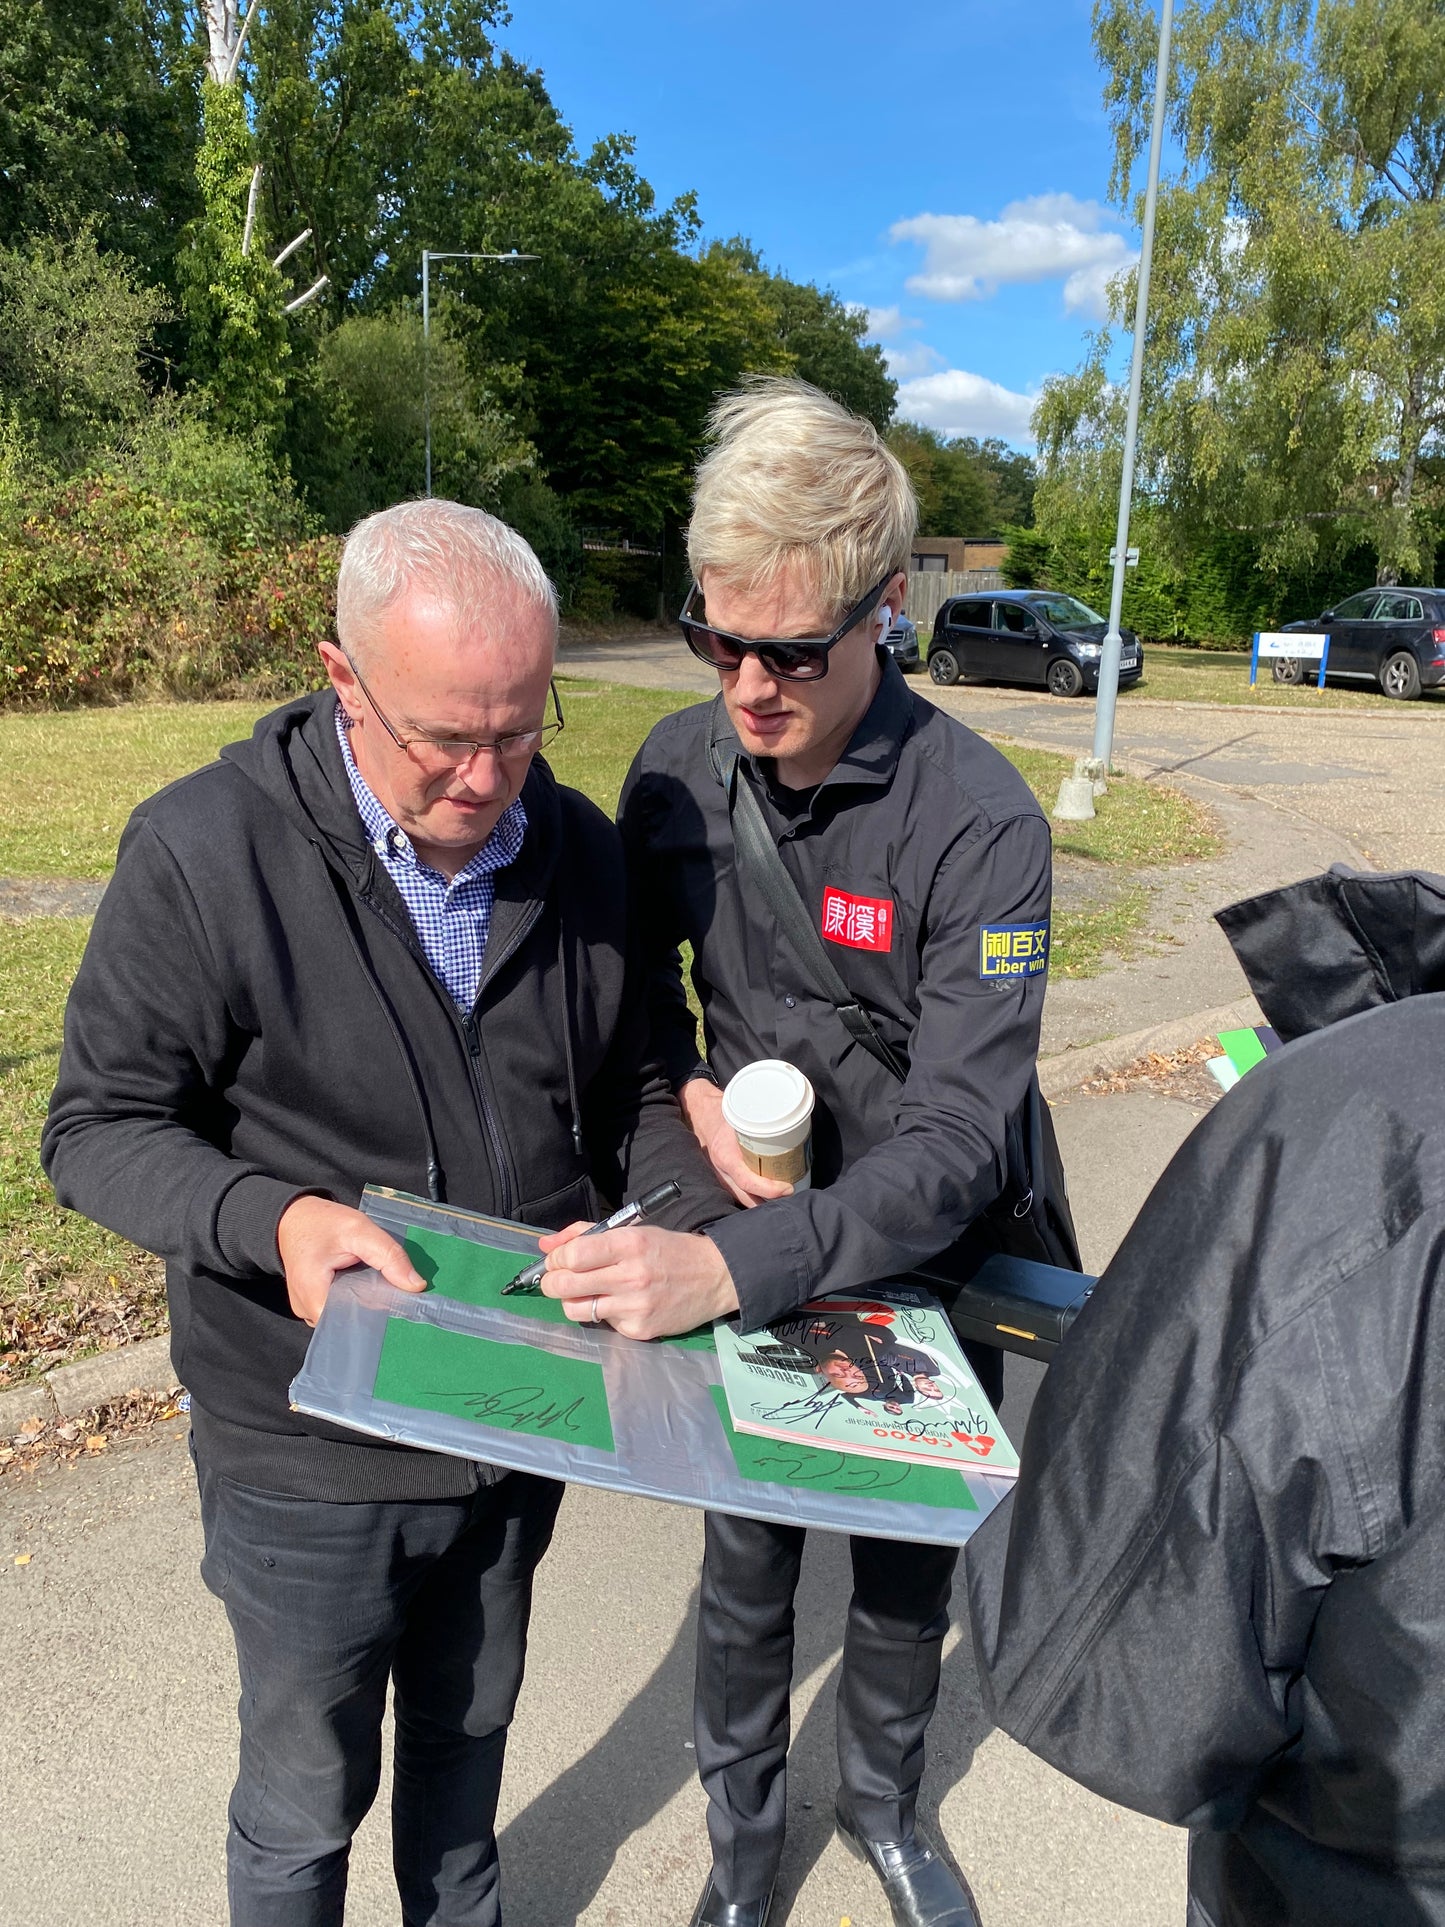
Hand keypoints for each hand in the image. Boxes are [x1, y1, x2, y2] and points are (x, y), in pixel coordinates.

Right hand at [276, 1195, 426, 1326]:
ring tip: (378, 1288)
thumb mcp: (359, 1229)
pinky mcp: (311, 1304)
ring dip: (361, 1304)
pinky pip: (336, 1309)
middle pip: (346, 1322)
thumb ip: (388, 1256)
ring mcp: (306, 1309)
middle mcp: (305, 1308)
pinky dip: (352, 1299)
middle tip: (395, 1295)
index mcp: (311, 1292)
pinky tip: (364, 1287)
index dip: (375, 1316)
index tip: (399, 1307)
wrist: (294, 1217)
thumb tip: (416, 1286)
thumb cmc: (322, 1222)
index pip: (346, 1321)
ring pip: (342, 1316)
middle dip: (372, 1311)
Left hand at [534, 1222, 739, 1339]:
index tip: (556, 1261)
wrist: (714, 1277)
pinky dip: (604, 1314)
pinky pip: (603, 1324)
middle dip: (551, 1283)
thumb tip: (544, 1246)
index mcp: (628, 1244)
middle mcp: (631, 1276)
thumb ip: (585, 1235)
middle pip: (565, 1285)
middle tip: (556, 1280)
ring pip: (576, 1310)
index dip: (556, 1260)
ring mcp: (635, 1306)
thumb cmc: (668, 1250)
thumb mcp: (631, 1231)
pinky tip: (620, 1304)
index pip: (573, 1256)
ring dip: (572, 1301)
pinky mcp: (639, 1329)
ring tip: (585, 1292)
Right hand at [679, 1076, 792, 1208]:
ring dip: (763, 1203)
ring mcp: (719, 1179)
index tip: (788, 1188)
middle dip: (770, 1204)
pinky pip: (739, 1195)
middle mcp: (721, 1173)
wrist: (699, 1115)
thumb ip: (761, 1124)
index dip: (769, 1190)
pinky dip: (755, 1198)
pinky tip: (770, 1196)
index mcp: (726, 1156)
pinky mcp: (721, 1180)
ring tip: (784, 1198)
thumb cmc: (722, 1113)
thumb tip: (790, 1126)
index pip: (747, 1181)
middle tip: (792, 1196)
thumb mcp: (741, 1115)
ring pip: (743, 1201)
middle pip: (748, 1200)